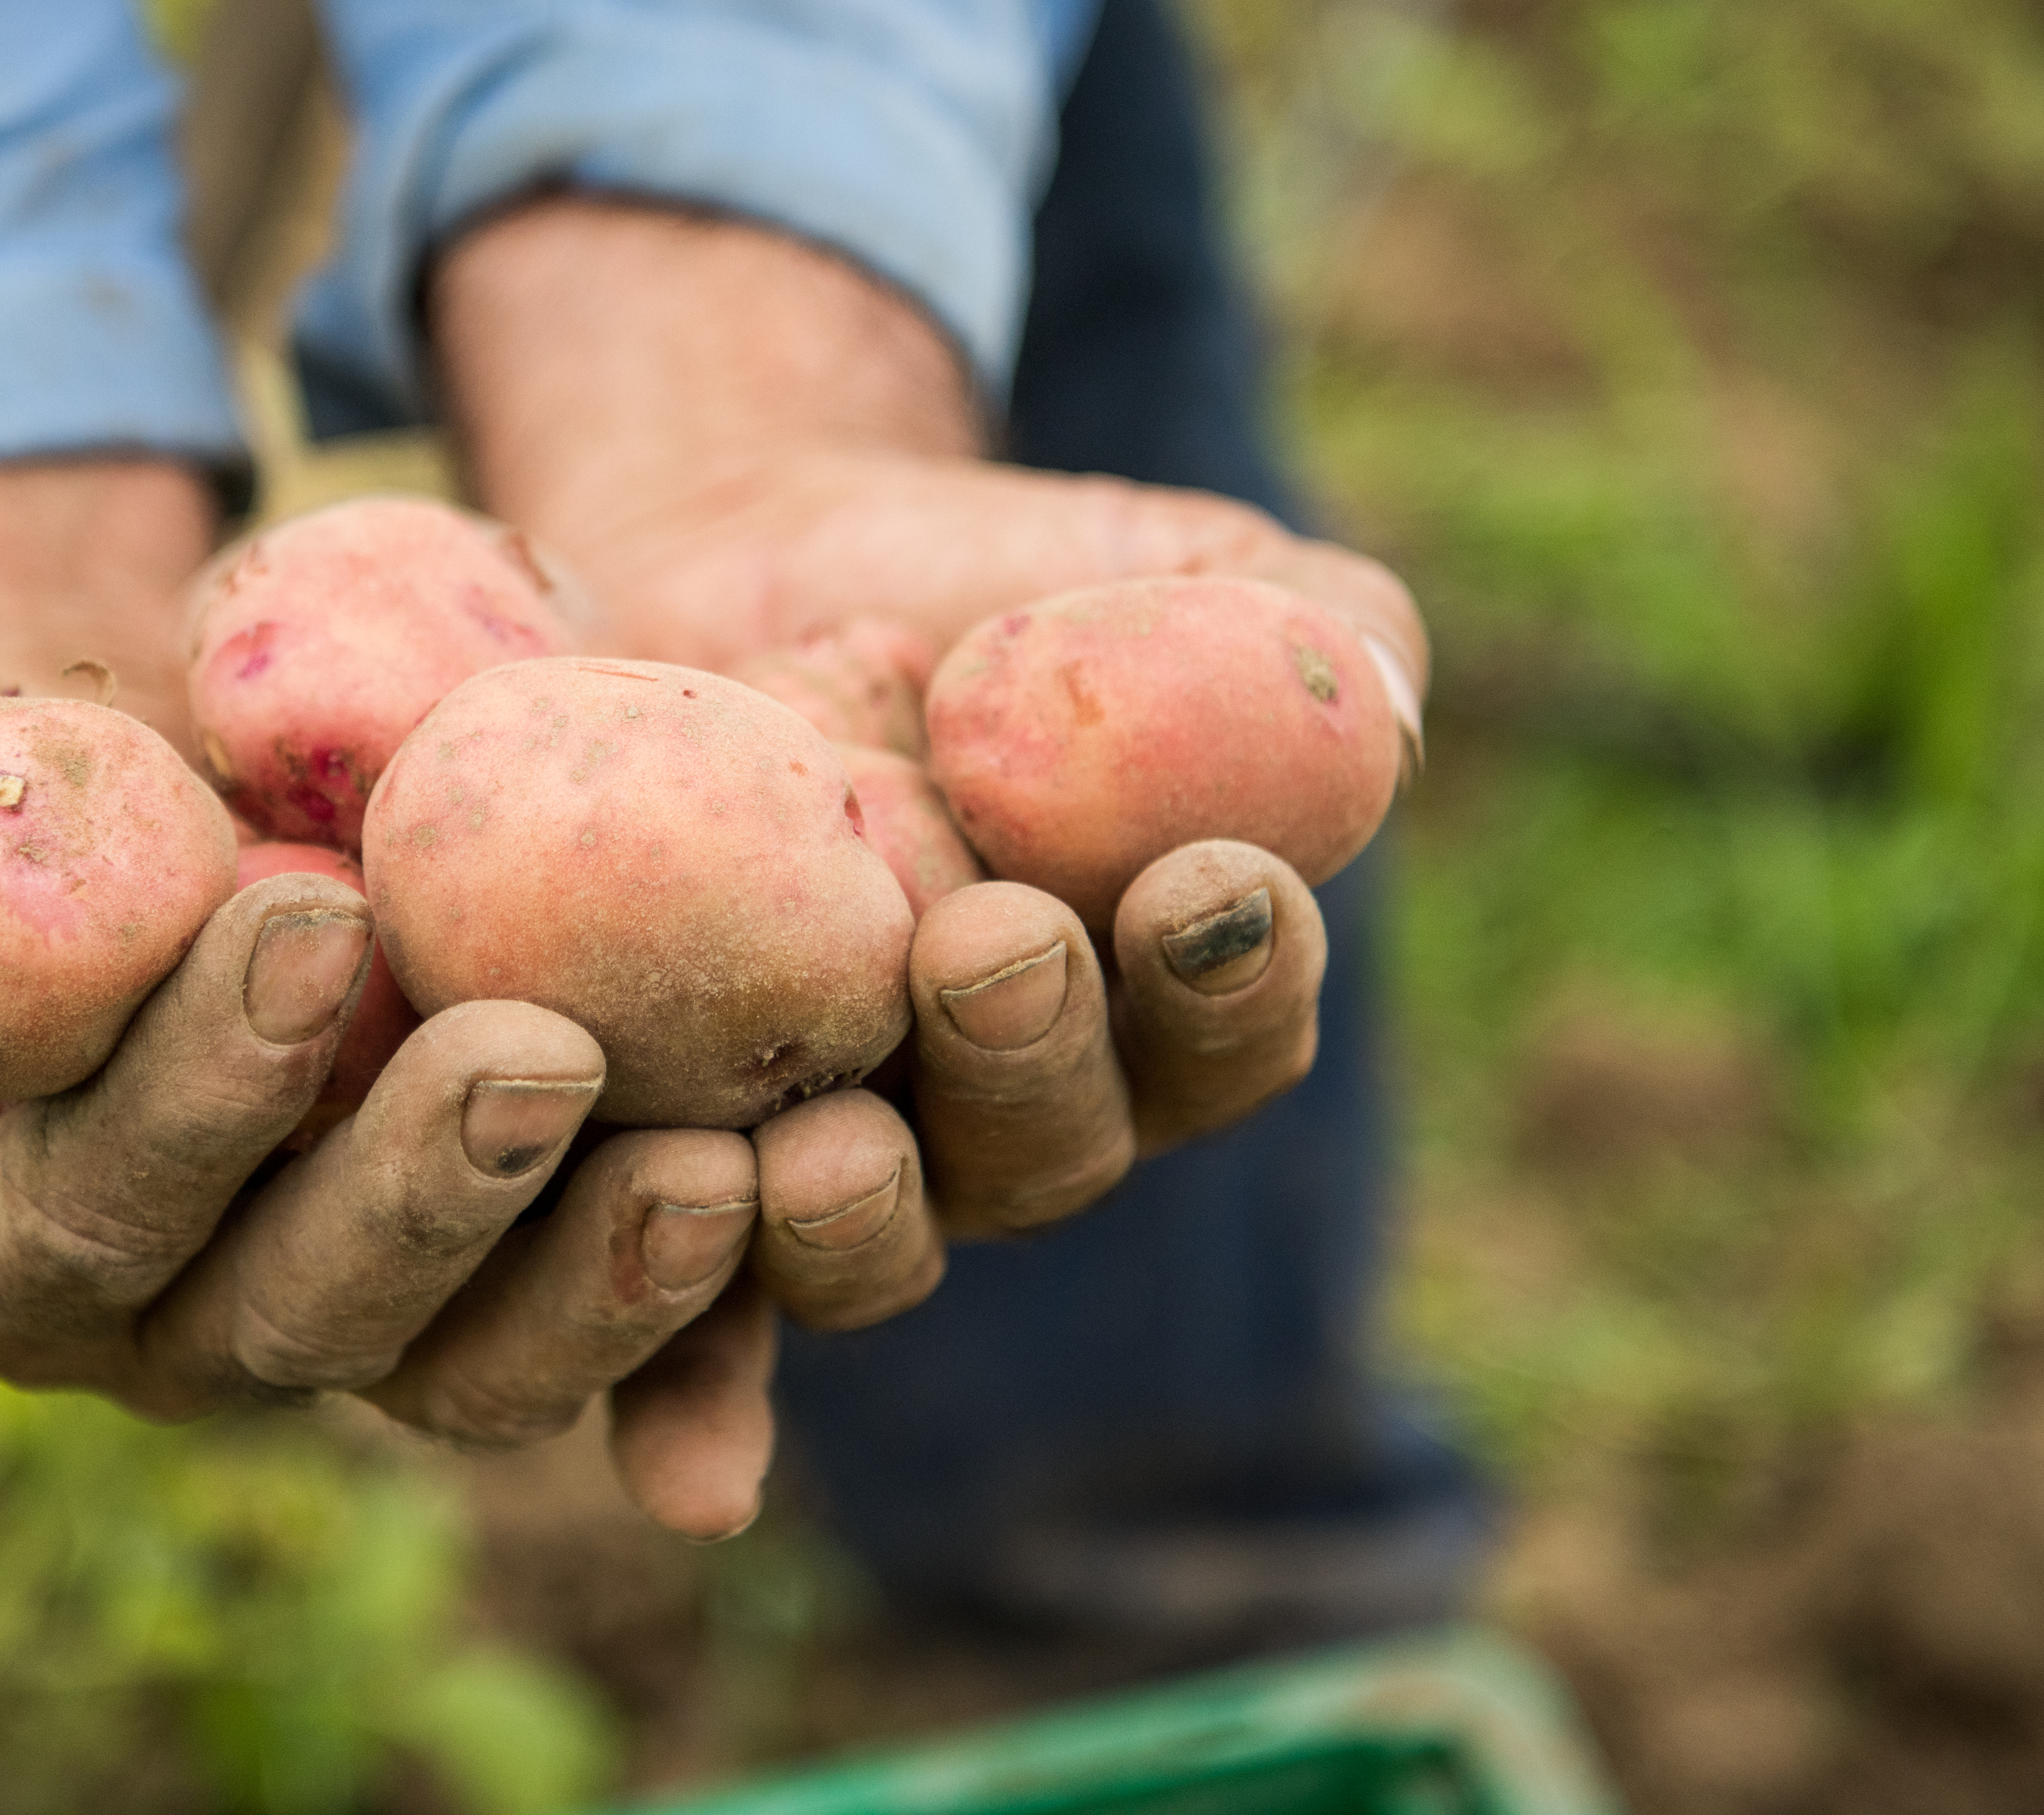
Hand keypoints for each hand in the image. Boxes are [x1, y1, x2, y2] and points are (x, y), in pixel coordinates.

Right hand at [0, 457, 772, 1536]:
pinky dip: (710, 1303)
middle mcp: (174, 1324)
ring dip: (603, 1286)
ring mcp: (351, 1314)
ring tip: (726, 1160)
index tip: (303, 914)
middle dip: (419, 1195)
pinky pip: (607, 1332)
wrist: (119, 806)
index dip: (185, 1088)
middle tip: (537, 1044)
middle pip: (300, 1315)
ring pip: (475, 1363)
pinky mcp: (500, 1280)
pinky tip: (808, 1188)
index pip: (85, 1206)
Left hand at [426, 196, 1426, 1488]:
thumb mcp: (1162, 564)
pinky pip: (678, 1323)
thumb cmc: (988, 580)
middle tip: (996, 944)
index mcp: (1145, 1003)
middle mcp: (997, 1115)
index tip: (1208, 882)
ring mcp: (832, 1146)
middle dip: (1031, 1057)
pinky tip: (689, 1482)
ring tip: (822, 1144)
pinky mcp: (658, 1152)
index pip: (1223, 1032)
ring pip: (866, 1241)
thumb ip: (1304, 621)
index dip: (1230, 977)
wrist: (736, 562)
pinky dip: (692, 1404)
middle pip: (1044, 1149)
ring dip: (856, 1215)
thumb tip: (1384, 704)